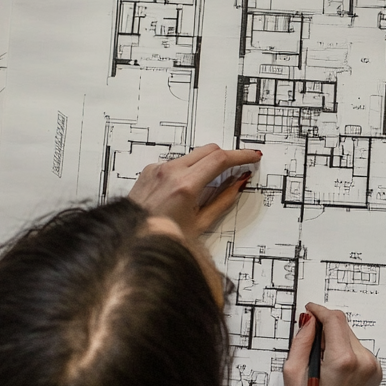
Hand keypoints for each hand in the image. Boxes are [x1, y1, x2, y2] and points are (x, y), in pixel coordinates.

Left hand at [127, 143, 260, 238]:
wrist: (131, 236)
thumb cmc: (164, 235)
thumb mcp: (200, 223)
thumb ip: (224, 200)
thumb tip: (238, 184)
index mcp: (185, 186)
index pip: (220, 160)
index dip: (241, 156)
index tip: (253, 157)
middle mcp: (170, 172)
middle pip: (209, 150)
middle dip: (228, 156)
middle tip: (240, 167)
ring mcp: (158, 168)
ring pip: (194, 155)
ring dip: (208, 164)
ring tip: (212, 184)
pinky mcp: (151, 169)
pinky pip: (177, 162)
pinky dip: (189, 170)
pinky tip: (189, 188)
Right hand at [283, 303, 381, 385]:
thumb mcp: (293, 374)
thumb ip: (302, 342)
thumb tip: (309, 321)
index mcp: (342, 360)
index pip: (334, 320)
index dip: (319, 311)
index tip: (309, 310)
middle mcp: (363, 360)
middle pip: (343, 327)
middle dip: (325, 329)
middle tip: (310, 348)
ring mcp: (372, 367)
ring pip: (351, 338)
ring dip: (335, 342)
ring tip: (321, 365)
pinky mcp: (376, 372)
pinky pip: (358, 351)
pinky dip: (344, 353)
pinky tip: (333, 372)